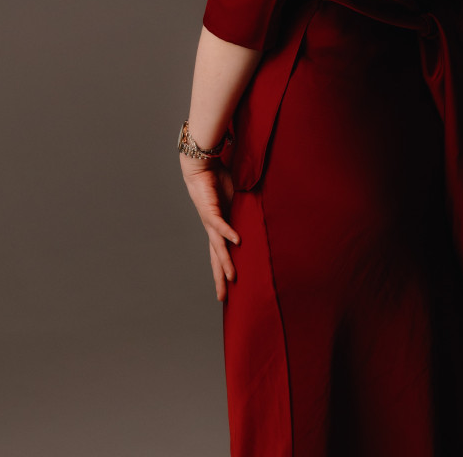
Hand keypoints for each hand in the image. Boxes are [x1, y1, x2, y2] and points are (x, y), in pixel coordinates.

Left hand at [180, 158, 240, 300]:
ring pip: (218, 246)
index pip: (220, 254)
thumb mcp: (236, 201)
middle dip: (219, 277)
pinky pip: (220, 224)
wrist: (202, 166)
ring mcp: (210, 221)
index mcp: (218, 228)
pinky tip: (236, 241)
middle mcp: (212, 228)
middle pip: (216, 258)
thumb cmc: (218, 181)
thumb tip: (260, 216)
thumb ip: (245, 211)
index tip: (227, 289)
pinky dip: (228, 232)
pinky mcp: (210, 209)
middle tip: (222, 297)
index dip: (223, 271)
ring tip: (231, 277)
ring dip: (225, 262)